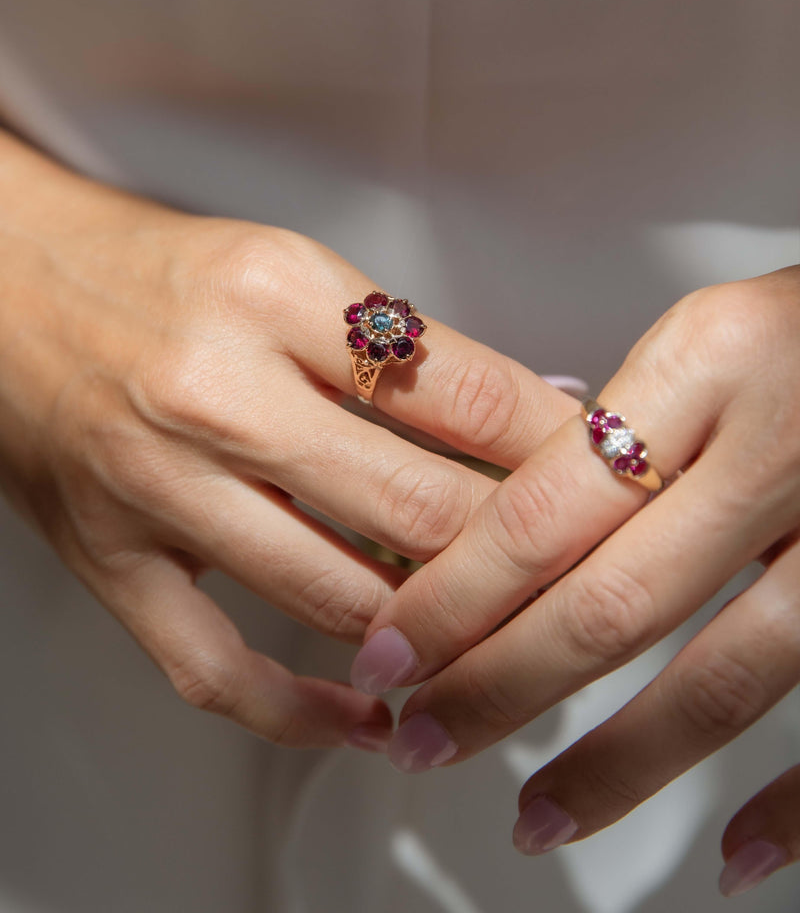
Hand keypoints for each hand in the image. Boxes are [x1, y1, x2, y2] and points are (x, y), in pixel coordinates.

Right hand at [0, 132, 574, 749]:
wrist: (8, 285)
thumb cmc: (149, 272)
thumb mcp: (287, 264)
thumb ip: (398, 342)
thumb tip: (524, 404)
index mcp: (273, 294)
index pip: (458, 390)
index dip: (552, 443)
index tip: (602, 470)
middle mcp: (215, 391)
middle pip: (414, 504)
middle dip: (518, 546)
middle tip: (575, 564)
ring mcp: (158, 487)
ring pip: (337, 593)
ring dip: (436, 626)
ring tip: (497, 631)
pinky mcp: (112, 558)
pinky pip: (217, 666)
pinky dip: (305, 710)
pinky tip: (374, 711)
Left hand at [351, 267, 799, 895]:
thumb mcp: (707, 336)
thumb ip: (619, 428)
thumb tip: (508, 530)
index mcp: (711, 361)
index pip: (548, 505)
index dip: (455, 595)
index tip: (392, 649)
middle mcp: (782, 447)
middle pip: (612, 600)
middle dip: (498, 685)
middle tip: (424, 736)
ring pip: (721, 680)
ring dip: (615, 767)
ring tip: (535, 816)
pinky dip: (787, 804)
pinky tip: (729, 858)